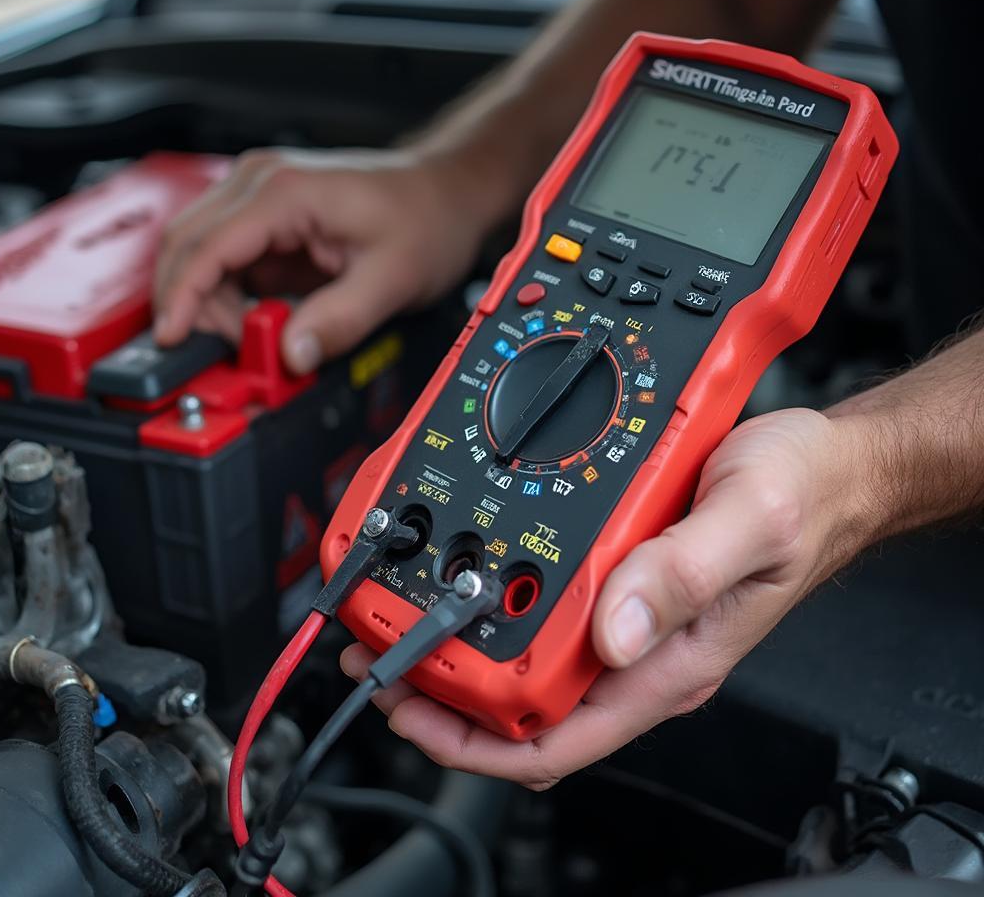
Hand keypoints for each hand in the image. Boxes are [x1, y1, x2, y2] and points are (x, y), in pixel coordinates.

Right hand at [153, 148, 497, 372]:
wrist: (447, 192)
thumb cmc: (427, 218)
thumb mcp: (392, 279)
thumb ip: (339, 321)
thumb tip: (292, 356)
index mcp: (285, 191)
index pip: (205, 245)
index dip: (182, 297)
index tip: (173, 339)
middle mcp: (262, 182)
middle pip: (186, 243)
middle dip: (190, 302)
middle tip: (225, 350)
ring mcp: (262, 194)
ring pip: (199, 249)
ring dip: (209, 298)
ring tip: (252, 337)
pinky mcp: (269, 214)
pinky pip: (227, 255)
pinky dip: (228, 291)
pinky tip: (258, 317)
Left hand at [341, 407, 872, 788]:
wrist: (823, 465)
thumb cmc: (801, 497)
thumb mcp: (749, 519)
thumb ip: (682, 573)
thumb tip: (613, 631)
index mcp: (666, 658)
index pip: (556, 736)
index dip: (472, 737)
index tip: (412, 706)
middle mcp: (638, 645)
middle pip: (523, 703)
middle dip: (442, 691)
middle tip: (379, 653)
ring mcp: (626, 613)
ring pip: (526, 655)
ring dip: (461, 644)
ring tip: (402, 616)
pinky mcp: (621, 575)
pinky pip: (546, 605)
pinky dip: (497, 594)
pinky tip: (469, 566)